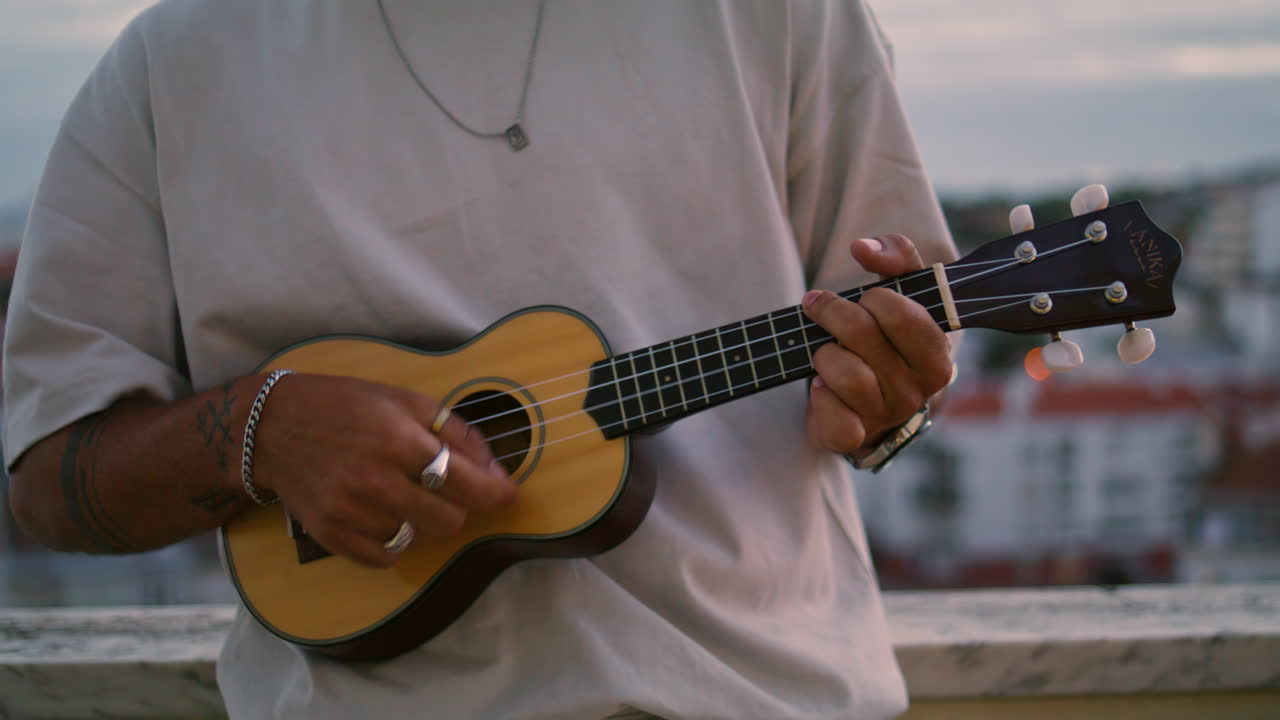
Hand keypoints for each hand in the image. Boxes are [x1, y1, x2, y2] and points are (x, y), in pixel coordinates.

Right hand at [251, 374, 516, 567]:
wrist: (274, 427)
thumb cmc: (347, 406)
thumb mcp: (406, 401)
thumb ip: (455, 433)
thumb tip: (495, 469)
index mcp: (399, 440)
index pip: (466, 484)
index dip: (496, 493)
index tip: (508, 494)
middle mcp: (375, 480)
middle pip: (448, 520)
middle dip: (456, 505)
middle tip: (441, 487)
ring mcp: (350, 512)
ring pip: (418, 539)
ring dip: (422, 521)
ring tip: (404, 493)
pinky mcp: (331, 535)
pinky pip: (385, 557)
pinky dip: (394, 541)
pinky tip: (384, 514)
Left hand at [802, 235, 952, 454]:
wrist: (866, 404)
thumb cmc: (884, 340)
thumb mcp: (901, 293)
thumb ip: (896, 258)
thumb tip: (863, 247)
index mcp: (936, 355)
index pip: (904, 315)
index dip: (874, 299)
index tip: (864, 297)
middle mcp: (917, 390)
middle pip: (862, 334)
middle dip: (832, 313)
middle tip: (820, 308)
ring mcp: (886, 416)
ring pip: (842, 371)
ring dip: (823, 354)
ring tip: (826, 353)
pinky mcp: (855, 437)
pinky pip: (831, 413)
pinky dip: (818, 395)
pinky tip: (822, 387)